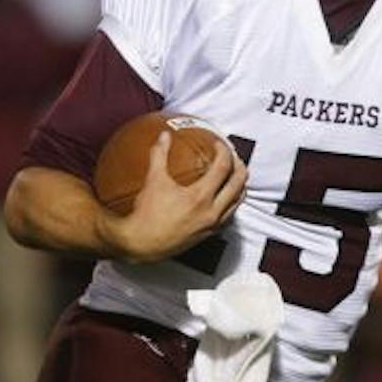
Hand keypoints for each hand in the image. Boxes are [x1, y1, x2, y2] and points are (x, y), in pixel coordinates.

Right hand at [96, 131, 247, 263]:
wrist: (141, 244)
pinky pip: (229, 216)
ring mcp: (212, 225)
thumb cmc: (147, 215)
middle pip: (238, 184)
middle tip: (233, 157)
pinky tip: (223, 198)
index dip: (224, 151)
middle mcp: (211, 212)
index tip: (219, 144)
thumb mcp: (153, 180)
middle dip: (240, 167)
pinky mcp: (208, 235)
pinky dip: (231, 203)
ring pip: (237, 202)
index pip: (223, 168)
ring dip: (239, 185)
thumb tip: (164, 137)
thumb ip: (159, 155)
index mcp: (200, 197)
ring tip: (234, 175)